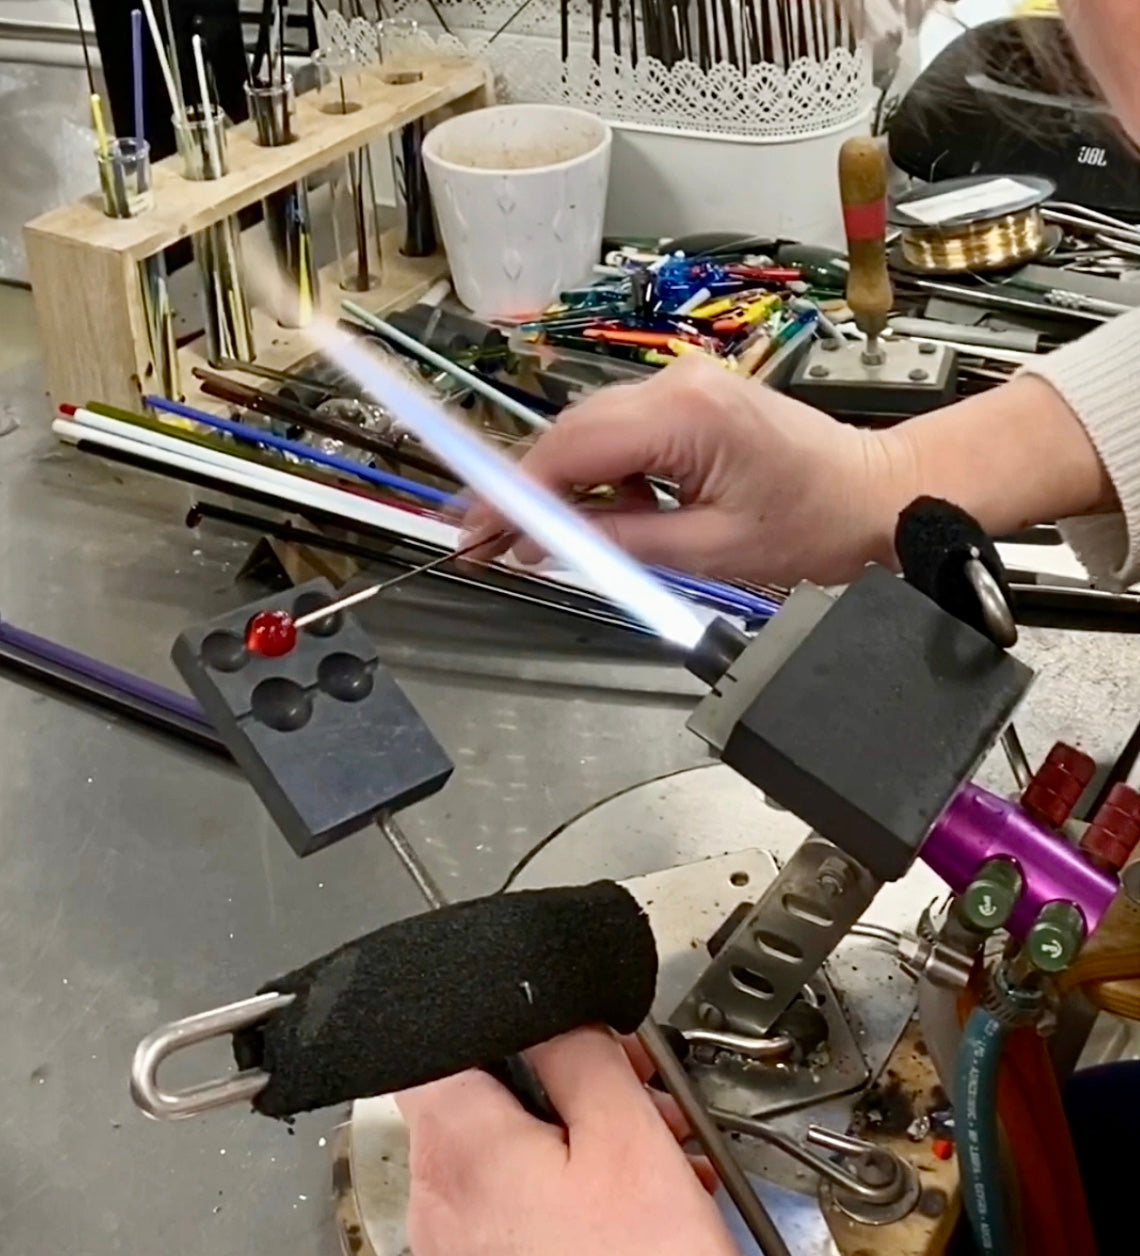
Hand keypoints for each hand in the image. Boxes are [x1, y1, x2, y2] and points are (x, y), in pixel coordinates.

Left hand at [396, 1027, 737, 1255]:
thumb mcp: (626, 1143)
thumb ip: (581, 1056)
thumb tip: (556, 1008)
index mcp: (458, 1146)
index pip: (434, 1037)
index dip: (497, 1012)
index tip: (551, 1018)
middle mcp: (438, 1197)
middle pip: (484, 1092)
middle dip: (565, 1077)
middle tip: (633, 1086)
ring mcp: (456, 1246)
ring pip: (508, 1151)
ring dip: (577, 1133)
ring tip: (654, 1150)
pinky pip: (516, 1206)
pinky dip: (568, 1188)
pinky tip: (631, 1204)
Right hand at [461, 355, 911, 586]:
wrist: (872, 494)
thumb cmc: (814, 520)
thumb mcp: (708, 550)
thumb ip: (618, 541)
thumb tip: (547, 543)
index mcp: (686, 414)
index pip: (570, 450)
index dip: (513, 494)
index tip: (475, 528)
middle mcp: (677, 383)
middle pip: (569, 434)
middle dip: (525, 491)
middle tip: (487, 539)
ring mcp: (681, 384)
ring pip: (589, 433)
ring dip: (562, 486)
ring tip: (547, 539)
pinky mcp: (687, 400)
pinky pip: (619, 434)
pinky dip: (599, 475)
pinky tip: (606, 513)